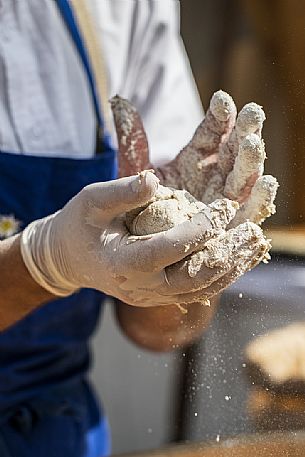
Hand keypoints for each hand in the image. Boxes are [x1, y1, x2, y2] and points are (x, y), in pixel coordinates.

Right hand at [20, 172, 267, 306]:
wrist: (70, 260)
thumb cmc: (79, 226)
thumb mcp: (91, 201)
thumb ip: (122, 192)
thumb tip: (156, 179)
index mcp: (123, 263)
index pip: (168, 248)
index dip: (199, 229)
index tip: (223, 206)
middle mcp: (141, 287)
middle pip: (194, 280)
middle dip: (227, 255)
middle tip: (254, 233)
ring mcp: (152, 296)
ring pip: (202, 290)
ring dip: (232, 269)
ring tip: (256, 246)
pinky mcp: (161, 296)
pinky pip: (197, 291)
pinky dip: (222, 276)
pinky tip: (240, 258)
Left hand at [111, 91, 277, 226]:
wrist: (138, 246)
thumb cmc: (136, 208)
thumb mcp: (134, 172)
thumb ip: (132, 140)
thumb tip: (119, 102)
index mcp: (196, 158)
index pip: (212, 132)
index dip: (219, 116)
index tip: (220, 100)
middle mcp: (214, 176)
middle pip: (235, 151)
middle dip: (245, 131)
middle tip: (251, 114)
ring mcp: (224, 200)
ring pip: (244, 178)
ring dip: (252, 161)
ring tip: (252, 144)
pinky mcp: (229, 225)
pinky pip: (248, 211)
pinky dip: (259, 199)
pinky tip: (266, 183)